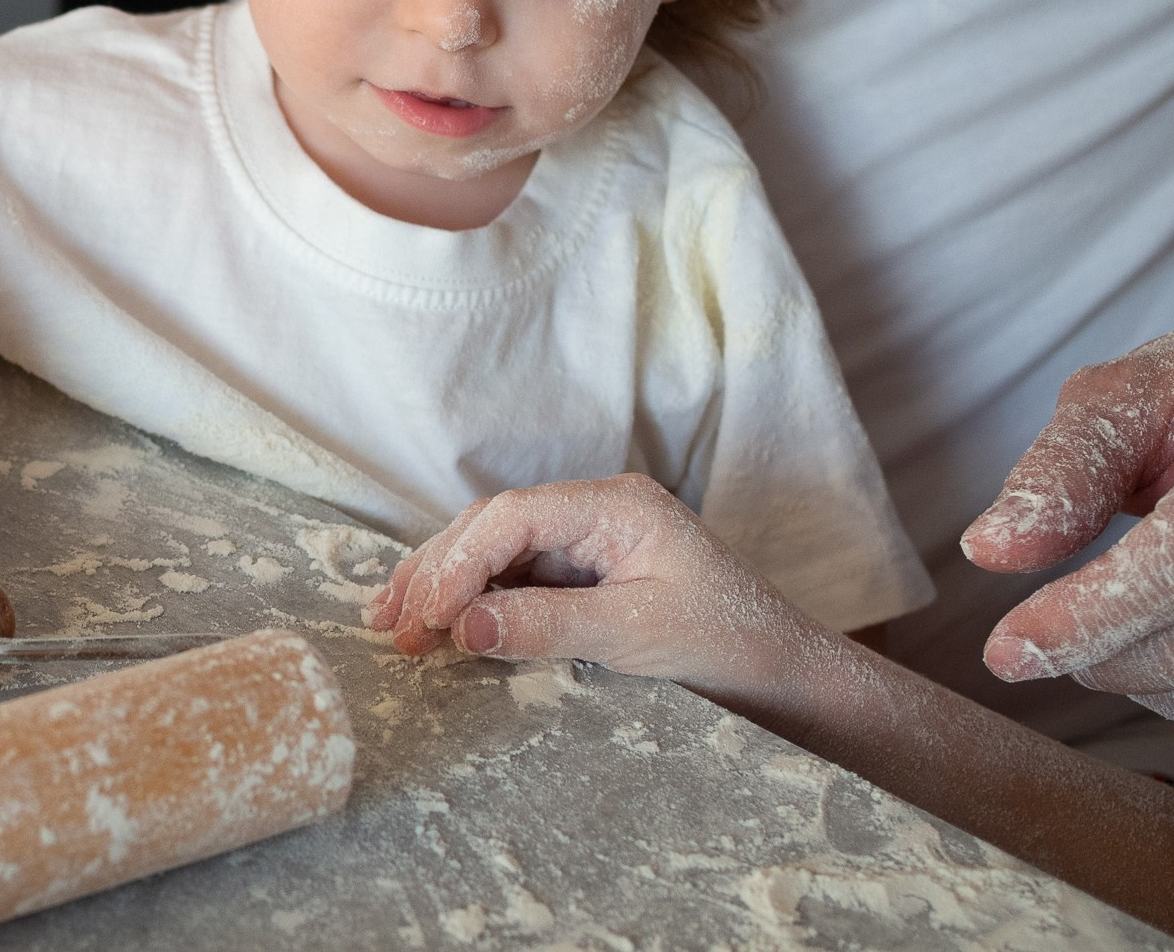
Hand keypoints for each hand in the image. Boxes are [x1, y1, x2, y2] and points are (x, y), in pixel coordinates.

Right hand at [362, 474, 829, 699]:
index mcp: (616, 504)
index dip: (460, 561)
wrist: (782, 669)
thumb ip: (548, 626)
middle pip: (492, 525)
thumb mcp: (636, 635)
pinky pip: (513, 576)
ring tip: (392, 624)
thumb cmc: (727, 641)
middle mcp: (594, 509)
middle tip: (391, 622)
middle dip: (437, 570)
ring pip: (494, 549)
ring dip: (443, 585)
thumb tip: (464, 627)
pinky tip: (439, 626)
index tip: (429, 614)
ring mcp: (586, 538)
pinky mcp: (582, 571)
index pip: (513, 516)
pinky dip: (472, 602)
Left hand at [963, 321, 1173, 729]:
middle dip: (1100, 647)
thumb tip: (990, 547)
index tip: (1008, 650)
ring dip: (1135, 671)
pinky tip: (1147, 637)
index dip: (1097, 612)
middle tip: (1033, 634)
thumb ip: (1069, 467)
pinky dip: (1173, 684)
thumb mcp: (1137, 397)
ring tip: (1094, 618)